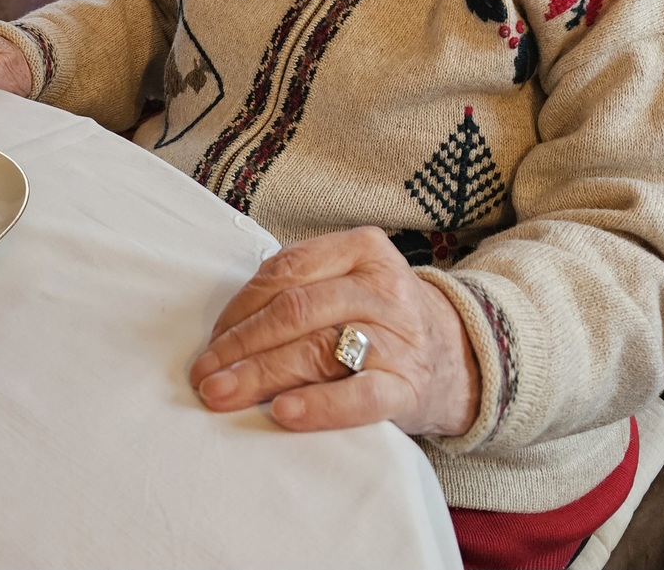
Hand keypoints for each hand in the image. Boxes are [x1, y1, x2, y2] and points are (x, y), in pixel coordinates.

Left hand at [189, 226, 480, 437]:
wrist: (458, 356)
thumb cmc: (382, 319)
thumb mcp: (351, 281)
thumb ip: (301, 287)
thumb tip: (225, 331)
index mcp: (362, 249)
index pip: (286, 271)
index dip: (240, 307)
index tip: (211, 341)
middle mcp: (382, 287)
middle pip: (296, 311)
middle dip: (241, 345)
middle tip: (205, 375)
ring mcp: (398, 337)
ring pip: (318, 349)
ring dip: (261, 375)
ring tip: (224, 395)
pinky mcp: (408, 386)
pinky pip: (359, 396)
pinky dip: (318, 406)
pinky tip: (283, 414)